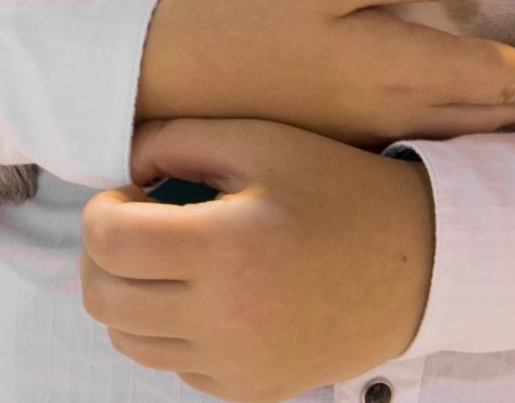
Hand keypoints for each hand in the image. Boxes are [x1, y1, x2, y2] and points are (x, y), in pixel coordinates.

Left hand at [82, 115, 433, 401]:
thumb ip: (178, 138)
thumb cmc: (334, 186)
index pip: (108, 243)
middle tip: (137, 222)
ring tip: (172, 256)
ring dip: (131, 294)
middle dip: (104, 255)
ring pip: (129, 341)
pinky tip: (209, 290)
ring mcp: (235, 364)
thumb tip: (124, 162)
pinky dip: (171, 329)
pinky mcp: (248, 390)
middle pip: (104, 299)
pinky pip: (175, 365)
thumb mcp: (260, 139)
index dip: (100, 209)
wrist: (414, 261)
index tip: (128, 192)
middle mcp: (224, 318)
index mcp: (225, 247)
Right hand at [137, 0, 514, 146]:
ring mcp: (368, 133)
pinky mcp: (344, 136)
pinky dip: (479, 140)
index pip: (503, 81)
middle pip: (498, 120)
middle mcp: (396, 112)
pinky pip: (436, 145)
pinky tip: (485, 136)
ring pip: (469, 138)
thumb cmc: (246, 6)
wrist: (165, 72)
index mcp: (401, 67)